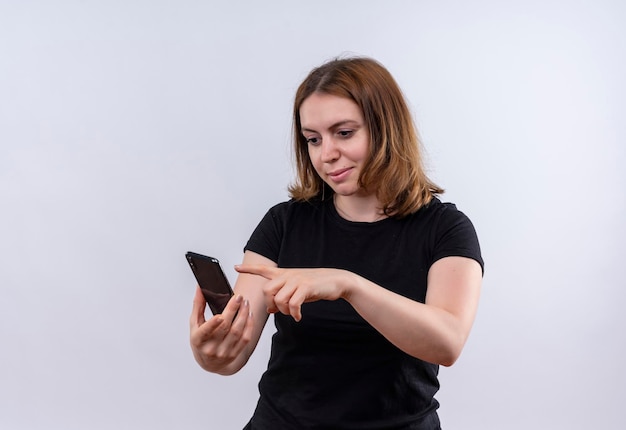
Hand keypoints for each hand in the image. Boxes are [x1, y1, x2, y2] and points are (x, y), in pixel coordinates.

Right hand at [189, 287, 252, 372]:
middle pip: (225, 328)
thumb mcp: (195, 324)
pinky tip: (249, 314)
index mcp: (198, 340)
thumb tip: (199, 288)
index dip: (213, 324)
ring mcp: (224, 352)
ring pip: (237, 332)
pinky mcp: (235, 353)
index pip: (205, 332)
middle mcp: (211, 348)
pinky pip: (245, 338)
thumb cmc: (200, 341)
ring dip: (243, 315)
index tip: (220, 315)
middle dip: (233, 310)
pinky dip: (249, 325)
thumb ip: (198, 306)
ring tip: (245, 303)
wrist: (209, 363)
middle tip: (239, 297)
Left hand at [234, 265, 350, 321]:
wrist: (336, 280)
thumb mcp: (296, 289)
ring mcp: (296, 280)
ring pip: (279, 299)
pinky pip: (292, 304)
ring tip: (292, 313)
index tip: (236, 267)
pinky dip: (294, 314)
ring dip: (283, 311)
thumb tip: (270, 310)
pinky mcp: (306, 287)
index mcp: (284, 274)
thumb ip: (282, 296)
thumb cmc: (315, 286)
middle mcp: (288, 275)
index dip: (249, 269)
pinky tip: (298, 316)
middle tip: (278, 311)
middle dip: (270, 304)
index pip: (263, 269)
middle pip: (267, 291)